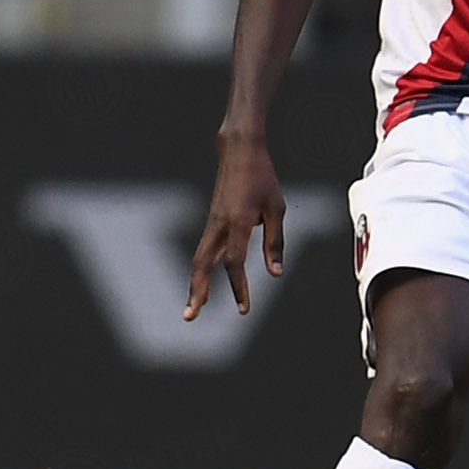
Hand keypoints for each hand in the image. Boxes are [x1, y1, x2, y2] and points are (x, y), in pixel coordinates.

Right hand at [186, 130, 285, 318]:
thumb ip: (275, 242)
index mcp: (238, 221)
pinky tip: (203, 285)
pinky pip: (204, 251)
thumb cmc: (263, 179)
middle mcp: (219, 224)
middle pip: (202, 264)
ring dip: (195, 284)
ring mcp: (212, 223)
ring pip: (199, 259)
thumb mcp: (276, 208)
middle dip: (197, 291)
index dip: (238, 286)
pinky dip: (201, 270)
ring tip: (193, 309)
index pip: (234, 261)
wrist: (239, 152)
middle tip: (191, 317)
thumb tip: (275, 274)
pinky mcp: (212, 223)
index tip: (244, 308)